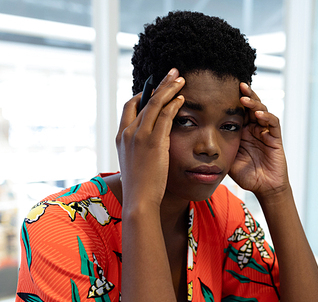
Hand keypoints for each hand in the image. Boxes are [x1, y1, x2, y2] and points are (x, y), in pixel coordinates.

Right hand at [116, 69, 184, 207]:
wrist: (139, 199)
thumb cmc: (141, 185)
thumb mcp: (135, 162)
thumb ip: (140, 148)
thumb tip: (151, 143)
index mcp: (121, 136)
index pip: (130, 106)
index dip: (143, 95)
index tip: (156, 89)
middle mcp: (128, 132)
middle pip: (144, 100)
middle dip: (159, 84)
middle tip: (172, 72)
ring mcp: (139, 136)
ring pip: (155, 104)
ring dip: (169, 88)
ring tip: (180, 79)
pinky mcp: (153, 141)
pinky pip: (165, 116)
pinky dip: (174, 104)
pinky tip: (182, 98)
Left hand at [229, 83, 288, 197]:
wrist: (263, 188)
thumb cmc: (246, 174)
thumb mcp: (227, 158)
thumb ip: (218, 147)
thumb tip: (199, 139)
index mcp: (242, 131)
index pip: (238, 110)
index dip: (232, 100)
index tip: (222, 90)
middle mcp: (254, 128)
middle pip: (251, 106)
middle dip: (245, 95)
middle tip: (237, 85)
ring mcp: (265, 132)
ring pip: (262, 110)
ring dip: (254, 103)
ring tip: (244, 98)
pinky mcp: (275, 138)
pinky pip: (272, 123)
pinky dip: (266, 117)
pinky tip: (258, 114)